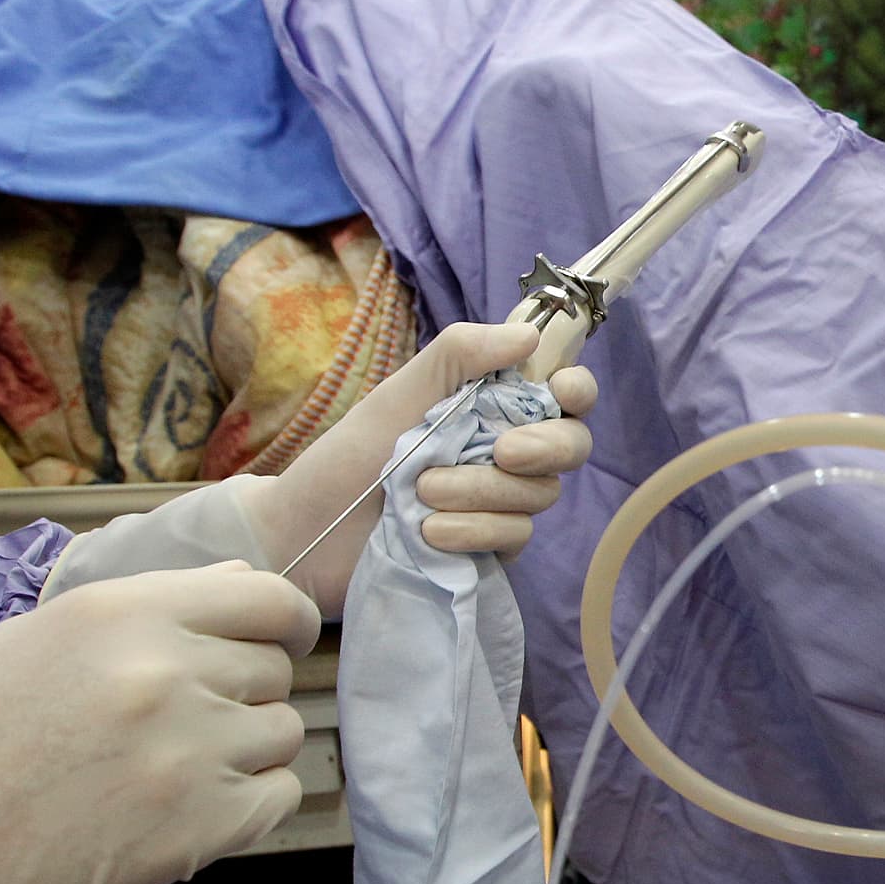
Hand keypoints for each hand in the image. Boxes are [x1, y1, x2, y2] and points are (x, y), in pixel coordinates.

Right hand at [0, 563, 320, 883]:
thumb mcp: (46, 642)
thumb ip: (155, 608)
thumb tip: (243, 579)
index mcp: (123, 614)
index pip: (268, 597)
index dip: (282, 622)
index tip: (277, 642)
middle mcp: (166, 672)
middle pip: (275, 670)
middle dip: (242, 694)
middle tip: (179, 726)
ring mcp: (191, 751)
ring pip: (283, 732)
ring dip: (245, 751)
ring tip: (168, 771)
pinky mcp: (203, 827)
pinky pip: (281, 795)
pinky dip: (250, 804)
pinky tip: (187, 810)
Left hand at [239, 323, 597, 613]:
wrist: (307, 534)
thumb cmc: (348, 459)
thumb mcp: (398, 395)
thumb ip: (459, 355)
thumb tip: (529, 335)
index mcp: (493, 407)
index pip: (563, 394)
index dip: (577, 390)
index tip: (562, 391)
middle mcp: (508, 453)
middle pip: (570, 446)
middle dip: (544, 446)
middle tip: (502, 451)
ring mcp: (502, 504)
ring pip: (538, 495)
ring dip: (481, 491)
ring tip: (421, 493)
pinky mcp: (491, 548)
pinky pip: (514, 536)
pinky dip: (474, 530)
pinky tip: (429, 531)